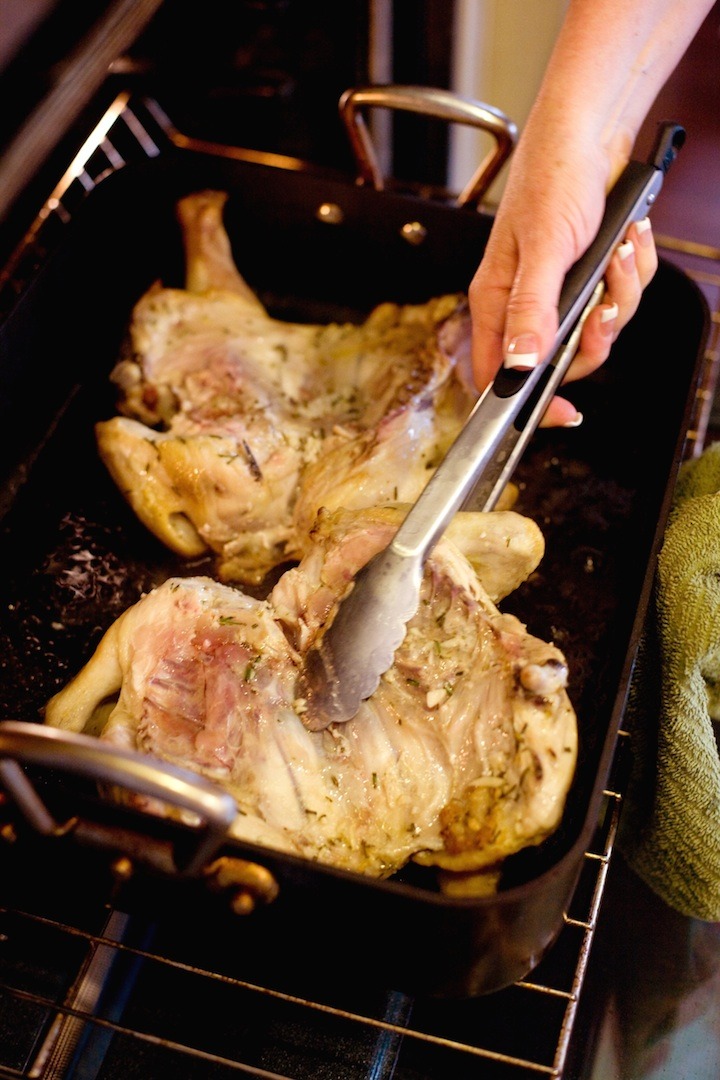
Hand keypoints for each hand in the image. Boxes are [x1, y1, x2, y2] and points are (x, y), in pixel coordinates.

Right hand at [469, 147, 658, 426]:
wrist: (592, 131)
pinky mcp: (590, 274)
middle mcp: (525, 302)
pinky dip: (634, 272)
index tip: (562, 412)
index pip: (498, 373)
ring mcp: (560, 290)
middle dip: (595, 337)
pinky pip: (620, 298)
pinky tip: (630, 240)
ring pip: (598, 328)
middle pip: (561, 358)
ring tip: (622, 253)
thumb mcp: (544, 249)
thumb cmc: (552, 177)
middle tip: (605, 309)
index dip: (527, 400)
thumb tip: (521, 366)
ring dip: (622, 294)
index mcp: (497, 301)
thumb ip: (532, 310)